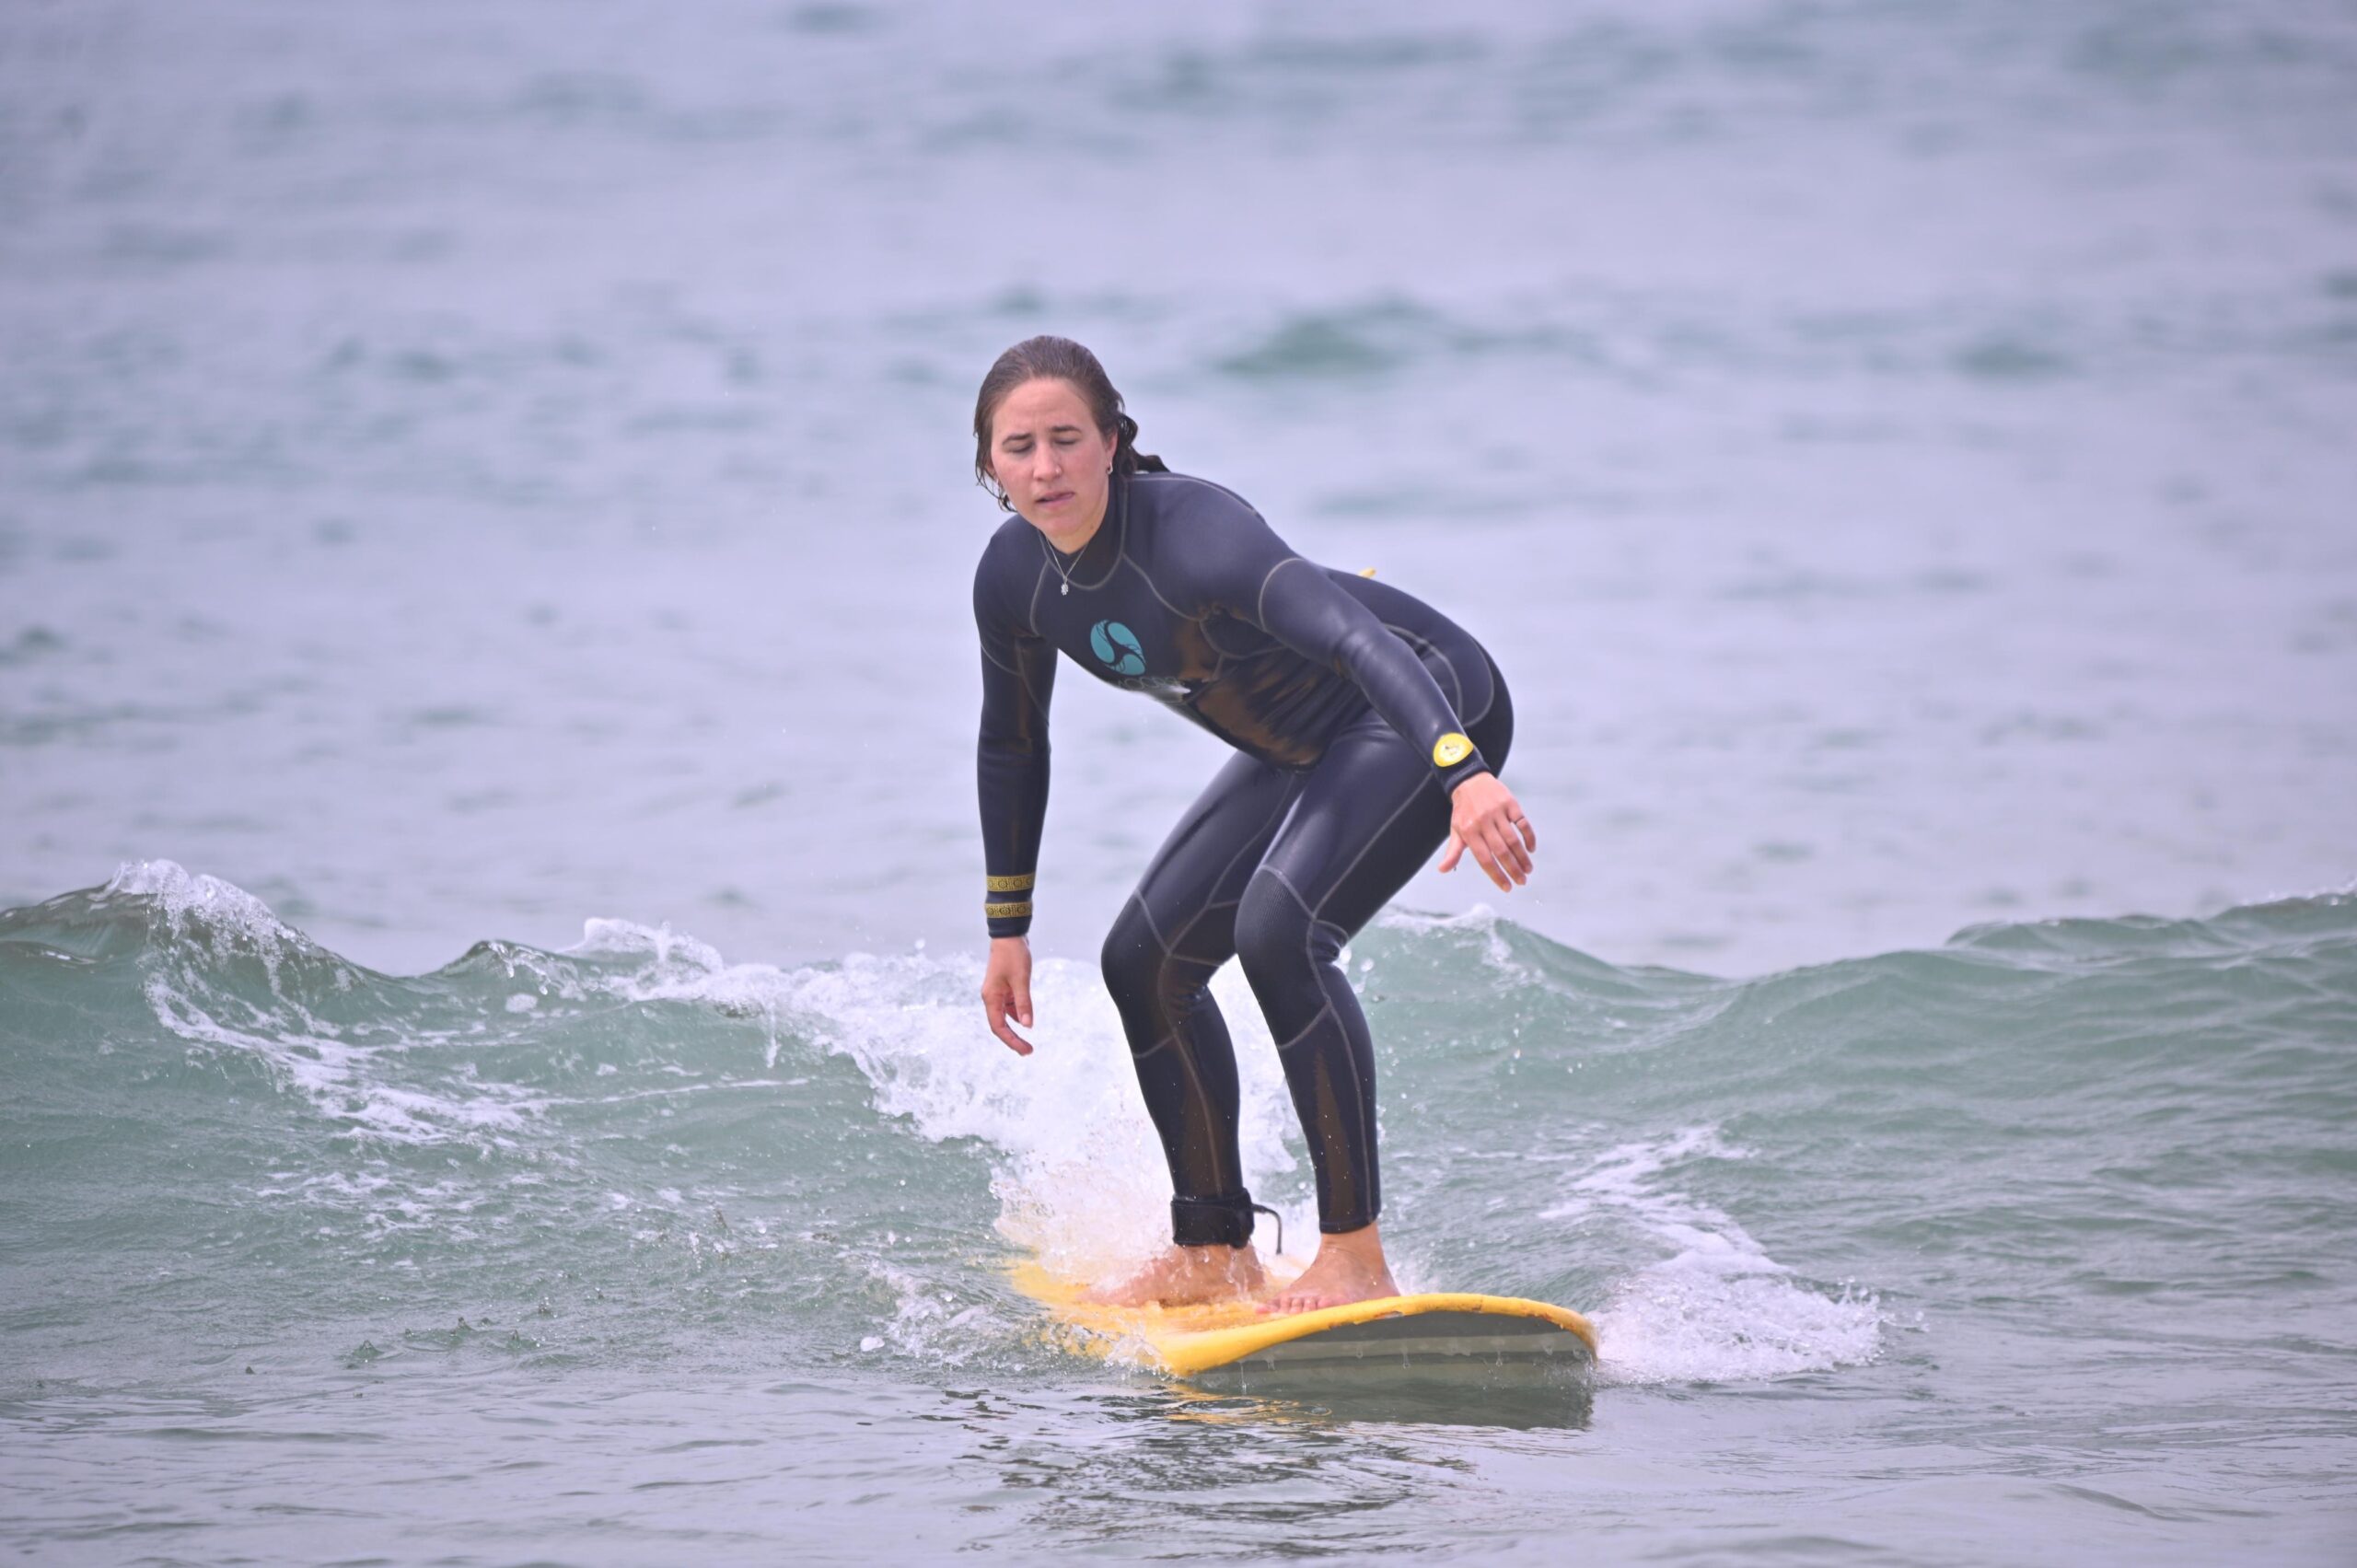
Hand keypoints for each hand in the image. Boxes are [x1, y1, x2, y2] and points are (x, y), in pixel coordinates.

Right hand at [980, 935, 1034, 1054]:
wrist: (1009, 935)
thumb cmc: (1014, 956)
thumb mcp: (1021, 980)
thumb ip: (1024, 1003)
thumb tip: (1028, 1026)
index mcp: (991, 998)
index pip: (999, 1027)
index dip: (1011, 1041)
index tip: (1026, 1050)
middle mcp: (991, 997)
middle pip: (1000, 1025)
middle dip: (1013, 1039)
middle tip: (1028, 1051)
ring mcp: (997, 993)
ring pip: (1004, 1017)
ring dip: (1015, 1029)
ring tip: (1027, 1041)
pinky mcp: (1004, 988)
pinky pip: (1009, 1007)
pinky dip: (1017, 1015)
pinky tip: (1026, 1020)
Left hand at [1437, 771, 1536, 891]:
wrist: (1469, 780)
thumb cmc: (1463, 810)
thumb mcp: (1455, 830)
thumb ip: (1453, 852)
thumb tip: (1443, 870)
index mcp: (1469, 832)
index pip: (1485, 859)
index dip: (1497, 875)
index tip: (1507, 887)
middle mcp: (1483, 822)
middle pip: (1501, 851)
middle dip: (1513, 869)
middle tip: (1522, 881)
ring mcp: (1497, 812)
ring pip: (1513, 839)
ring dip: (1523, 857)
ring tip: (1528, 869)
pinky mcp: (1510, 803)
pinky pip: (1523, 823)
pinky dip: (1529, 837)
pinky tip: (1531, 848)